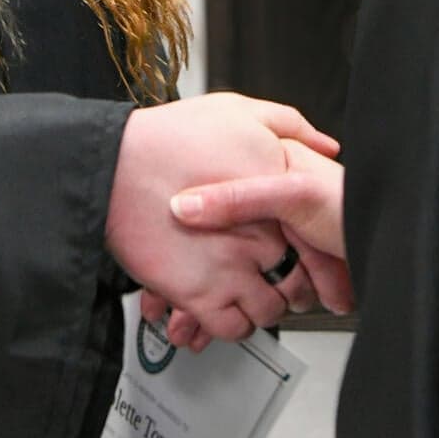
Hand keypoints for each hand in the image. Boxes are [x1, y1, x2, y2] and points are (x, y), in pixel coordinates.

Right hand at [105, 94, 337, 345]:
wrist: (112, 164)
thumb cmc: (167, 137)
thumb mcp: (236, 110)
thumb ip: (288, 124)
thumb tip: (326, 144)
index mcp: (272, 195)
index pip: (313, 238)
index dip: (313, 253)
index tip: (305, 259)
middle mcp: (258, 236)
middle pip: (297, 282)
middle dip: (291, 288)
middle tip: (278, 284)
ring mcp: (230, 267)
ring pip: (266, 311)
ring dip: (258, 308)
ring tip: (247, 296)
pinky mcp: (199, 293)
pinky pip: (231, 327)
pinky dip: (230, 325)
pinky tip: (221, 309)